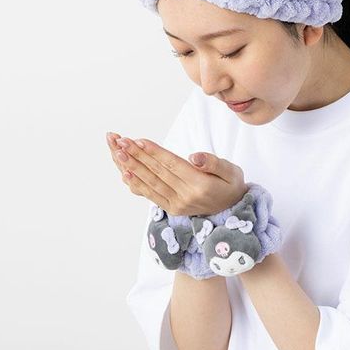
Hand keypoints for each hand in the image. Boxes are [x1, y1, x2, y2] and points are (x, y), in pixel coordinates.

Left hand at [105, 132, 248, 216]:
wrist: (232, 209)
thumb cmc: (231, 185)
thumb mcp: (232, 171)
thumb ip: (214, 163)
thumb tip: (195, 157)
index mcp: (201, 185)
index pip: (172, 165)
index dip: (154, 152)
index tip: (138, 140)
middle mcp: (186, 197)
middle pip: (158, 173)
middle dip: (137, 156)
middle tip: (120, 142)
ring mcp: (177, 205)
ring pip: (150, 183)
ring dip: (132, 167)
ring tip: (118, 153)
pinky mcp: (172, 208)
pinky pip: (151, 195)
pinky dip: (136, 184)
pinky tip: (124, 173)